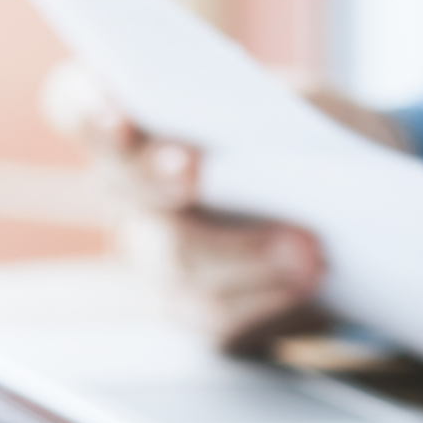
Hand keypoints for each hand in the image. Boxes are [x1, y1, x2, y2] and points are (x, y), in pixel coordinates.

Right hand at [41, 60, 410, 354]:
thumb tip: (278, 145)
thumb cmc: (305, 139)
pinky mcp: (200, 311)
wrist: (345, 209)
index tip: (117, 114)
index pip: (77, 105)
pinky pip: (218, 316)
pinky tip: (308, 286)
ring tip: (306, 250)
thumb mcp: (301, 106)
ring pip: (176, 262)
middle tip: (196, 169)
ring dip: (244, 256)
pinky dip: (267, 301)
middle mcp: (129, 192)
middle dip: (161, 177)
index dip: (88, 110)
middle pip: (126, 187)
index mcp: (134, 121)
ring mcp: (157, 258)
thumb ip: (276, 117)